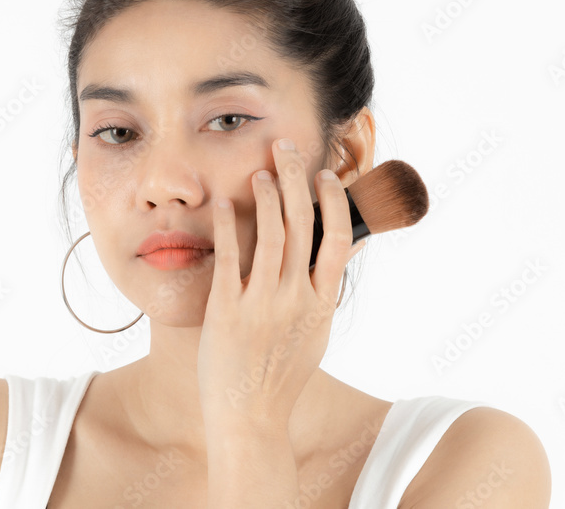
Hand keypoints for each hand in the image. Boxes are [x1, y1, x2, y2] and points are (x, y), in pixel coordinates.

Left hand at [197, 138, 365, 436]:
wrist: (250, 418)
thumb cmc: (281, 375)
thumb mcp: (316, 333)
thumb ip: (325, 291)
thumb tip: (340, 250)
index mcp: (322, 304)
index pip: (338, 239)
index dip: (333, 201)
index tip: (325, 174)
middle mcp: (296, 299)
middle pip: (303, 225)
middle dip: (296, 179)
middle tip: (287, 147)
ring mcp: (262, 305)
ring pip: (271, 236)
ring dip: (267, 196)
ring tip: (261, 170)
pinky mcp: (227, 311)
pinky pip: (229, 259)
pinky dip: (228, 226)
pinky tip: (223, 203)